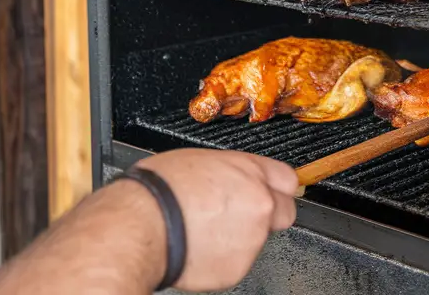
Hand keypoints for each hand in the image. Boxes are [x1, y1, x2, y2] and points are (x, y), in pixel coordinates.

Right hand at [132, 149, 297, 291]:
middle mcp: (259, 204)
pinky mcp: (237, 268)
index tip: (269, 193)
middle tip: (238, 217)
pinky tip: (198, 248)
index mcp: (250, 172)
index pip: (286, 179)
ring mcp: (251, 238)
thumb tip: (230, 180)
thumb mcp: (199, 159)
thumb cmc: (160, 189)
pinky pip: (235, 263)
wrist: (142, 225)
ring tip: (203, 231)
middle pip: (284, 212)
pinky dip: (220, 260)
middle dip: (267, 216)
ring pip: (256, 240)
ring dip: (238, 238)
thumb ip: (230, 172)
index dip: (274, 187)